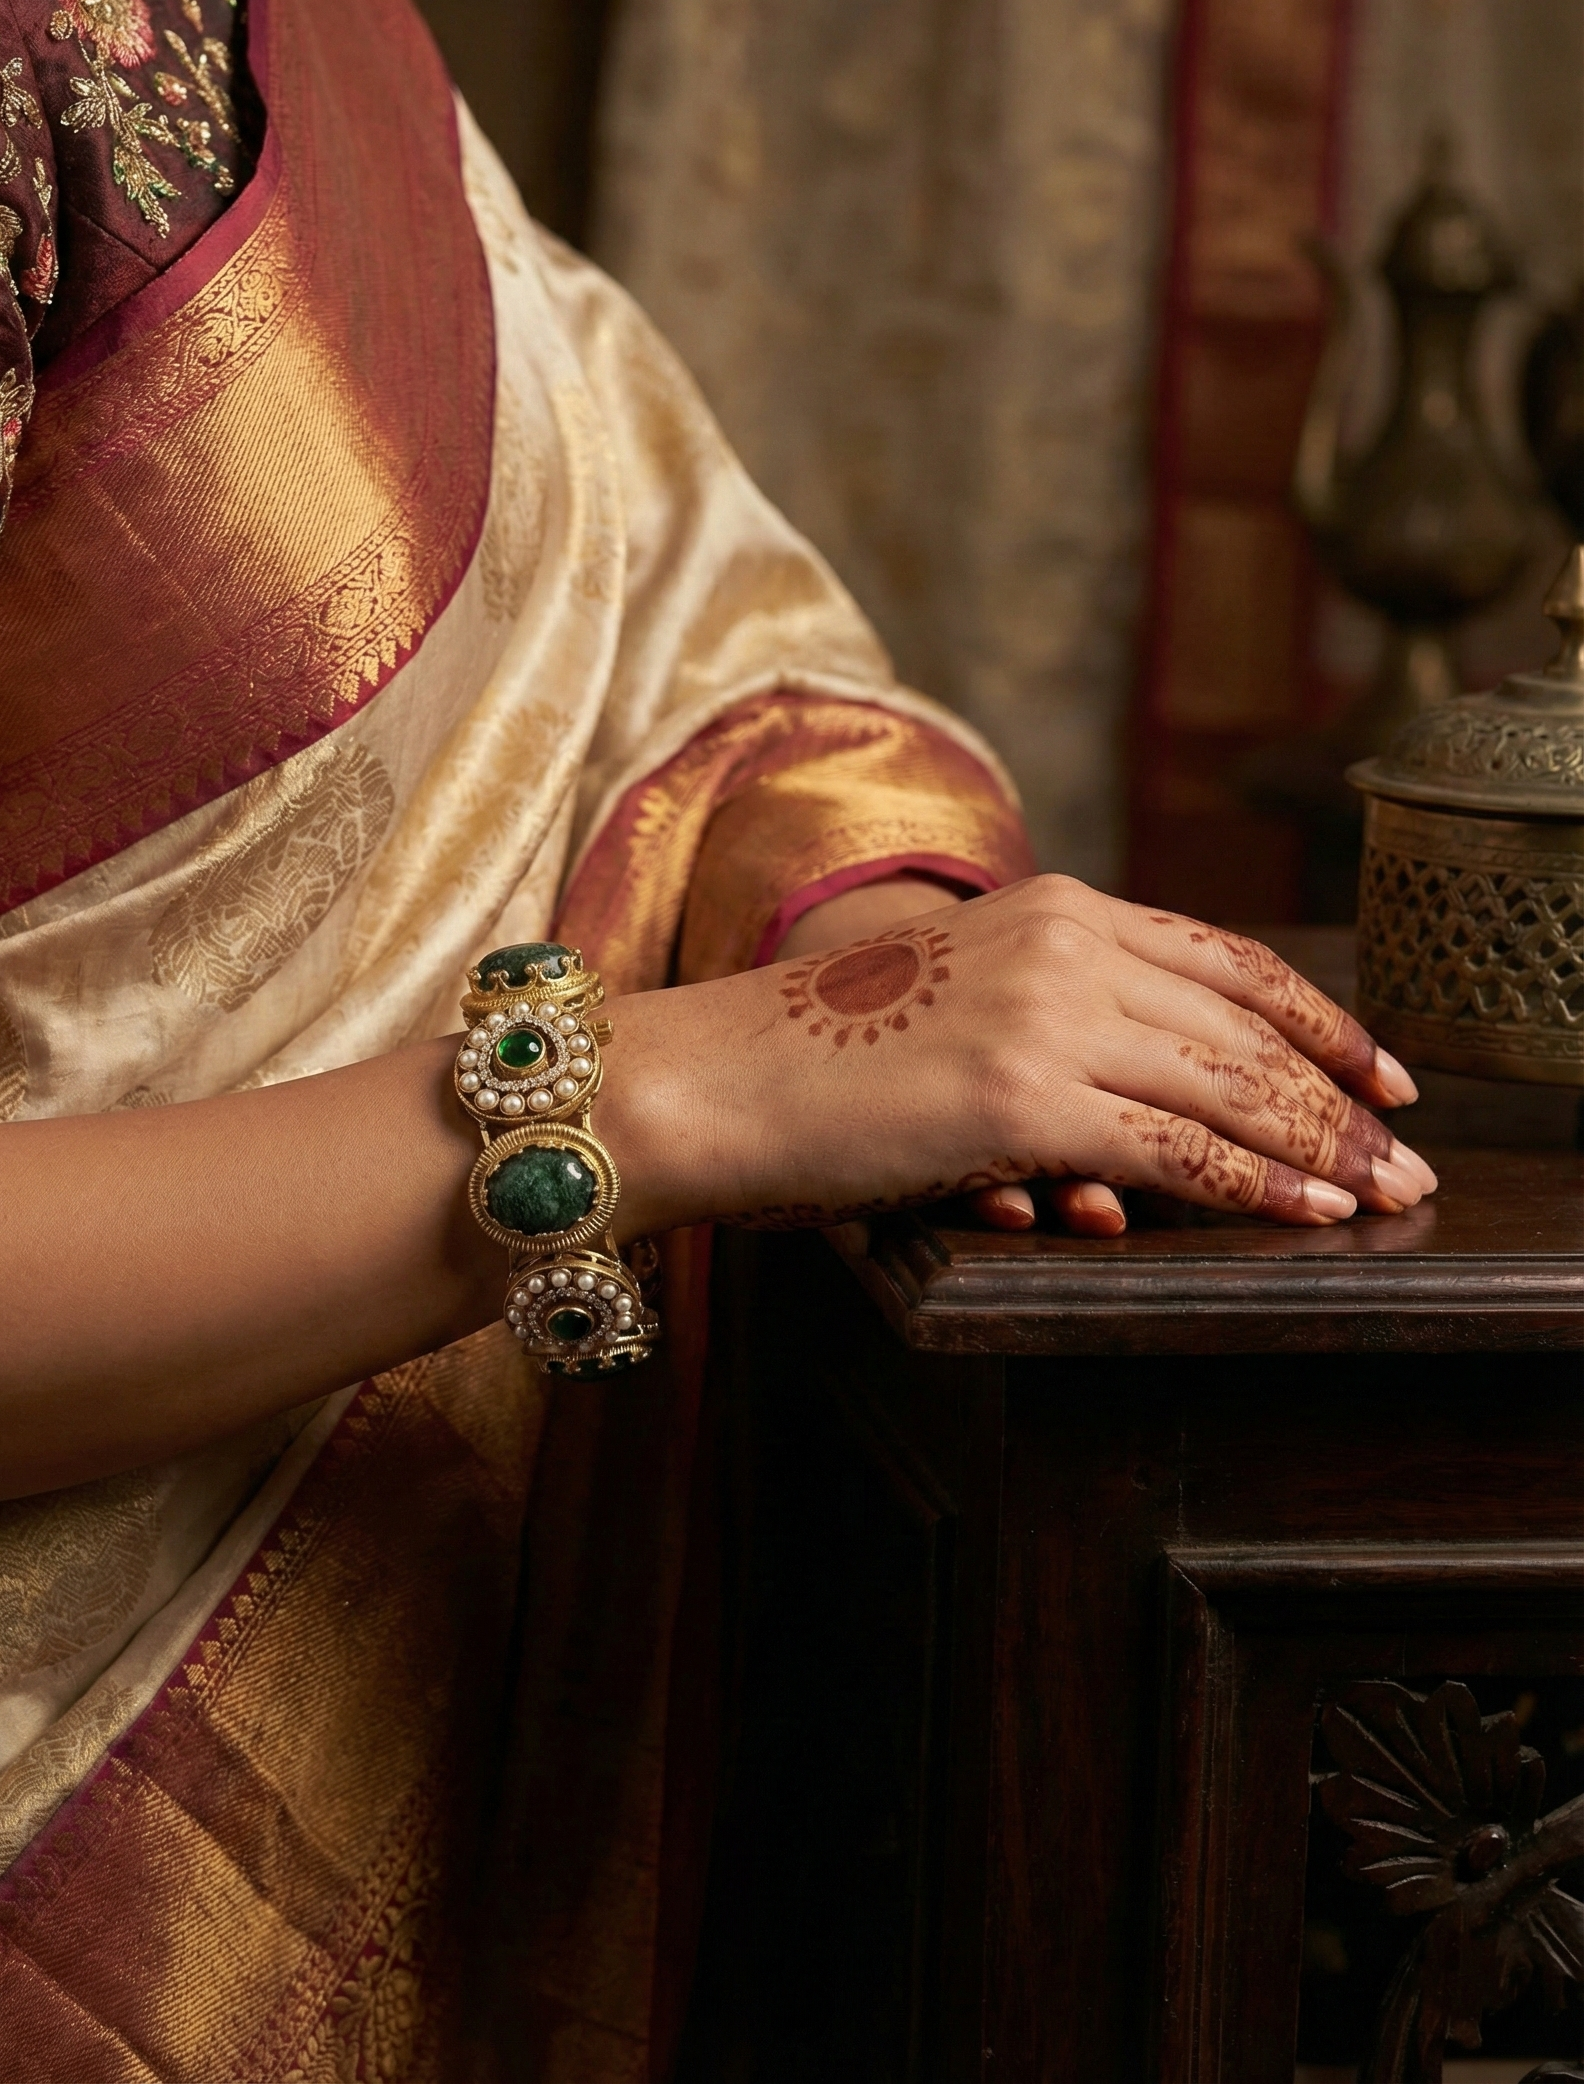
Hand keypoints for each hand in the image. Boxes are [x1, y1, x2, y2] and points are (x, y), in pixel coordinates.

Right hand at [596, 873, 1433, 1239]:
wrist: (706, 1077)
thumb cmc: (815, 1062)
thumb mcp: (954, 1003)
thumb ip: (1053, 1020)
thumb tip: (1152, 1111)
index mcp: (1052, 908)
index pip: (1227, 959)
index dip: (1318, 1018)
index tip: (1381, 1069)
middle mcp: (1064, 942)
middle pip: (1248, 1024)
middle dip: (1343, 1096)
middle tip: (1413, 1150)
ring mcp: (1046, 1013)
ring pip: (1231, 1086)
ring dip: (1325, 1147)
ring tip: (1388, 1190)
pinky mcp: (1022, 1096)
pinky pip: (1178, 1149)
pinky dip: (1259, 1186)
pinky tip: (1313, 1211)